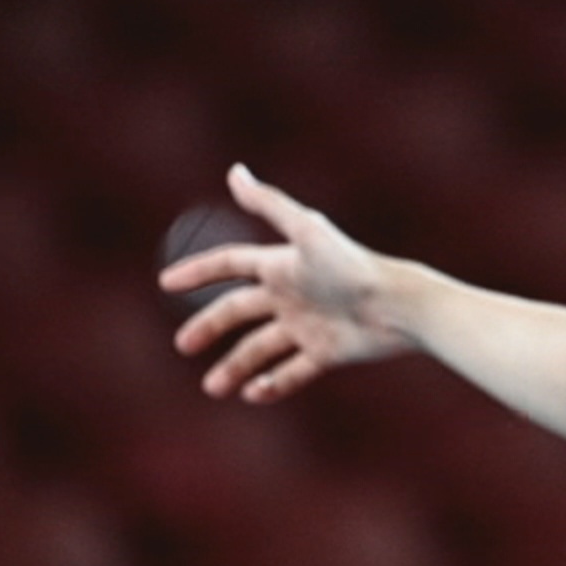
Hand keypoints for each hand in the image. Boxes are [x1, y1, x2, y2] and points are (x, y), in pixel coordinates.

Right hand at [160, 164, 410, 402]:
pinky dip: (272, 385)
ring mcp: (307, 326)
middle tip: (184, 346)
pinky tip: (255, 394)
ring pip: (260, 348)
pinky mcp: (326, 353)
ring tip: (216, 388)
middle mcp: (291, 295)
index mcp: (282, 265)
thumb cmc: (352, 266)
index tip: (167, 282)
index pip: (230, 264)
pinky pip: (292, 372)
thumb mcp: (307, 232)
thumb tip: (234, 170)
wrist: (398, 306)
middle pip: (238, 311)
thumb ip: (270, 204)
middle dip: (209, 327)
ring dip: (236, 367)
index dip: (199, 271)